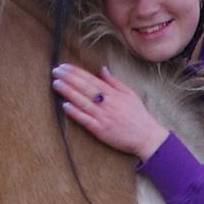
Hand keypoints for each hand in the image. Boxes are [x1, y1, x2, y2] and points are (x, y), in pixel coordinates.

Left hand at [51, 63, 168, 161]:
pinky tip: (65, 106)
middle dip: (69, 78)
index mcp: (113, 93)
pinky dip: (76, 113)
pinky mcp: (101, 130)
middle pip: (85, 88)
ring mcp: (103, 117)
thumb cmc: (138, 115)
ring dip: (69, 92)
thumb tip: (102, 69)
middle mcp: (107, 103)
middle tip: (56, 71)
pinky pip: (86, 120)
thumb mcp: (130, 94)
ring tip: (56, 83)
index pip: (91, 79)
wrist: (147, 137)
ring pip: (83, 102)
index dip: (77, 72)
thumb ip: (115, 82)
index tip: (64, 66)